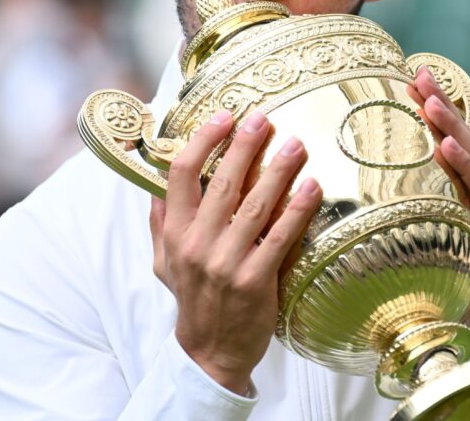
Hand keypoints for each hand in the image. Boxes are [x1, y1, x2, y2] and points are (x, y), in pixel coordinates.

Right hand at [149, 110, 322, 393]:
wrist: (210, 352)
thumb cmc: (192, 300)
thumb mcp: (164, 264)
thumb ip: (160, 224)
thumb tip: (157, 188)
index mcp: (175, 234)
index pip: (181, 175)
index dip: (203, 141)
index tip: (223, 118)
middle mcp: (198, 244)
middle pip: (222, 182)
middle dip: (245, 145)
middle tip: (265, 118)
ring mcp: (227, 262)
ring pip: (254, 205)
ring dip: (277, 170)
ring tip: (295, 144)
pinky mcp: (256, 280)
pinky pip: (280, 237)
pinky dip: (297, 209)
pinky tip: (313, 187)